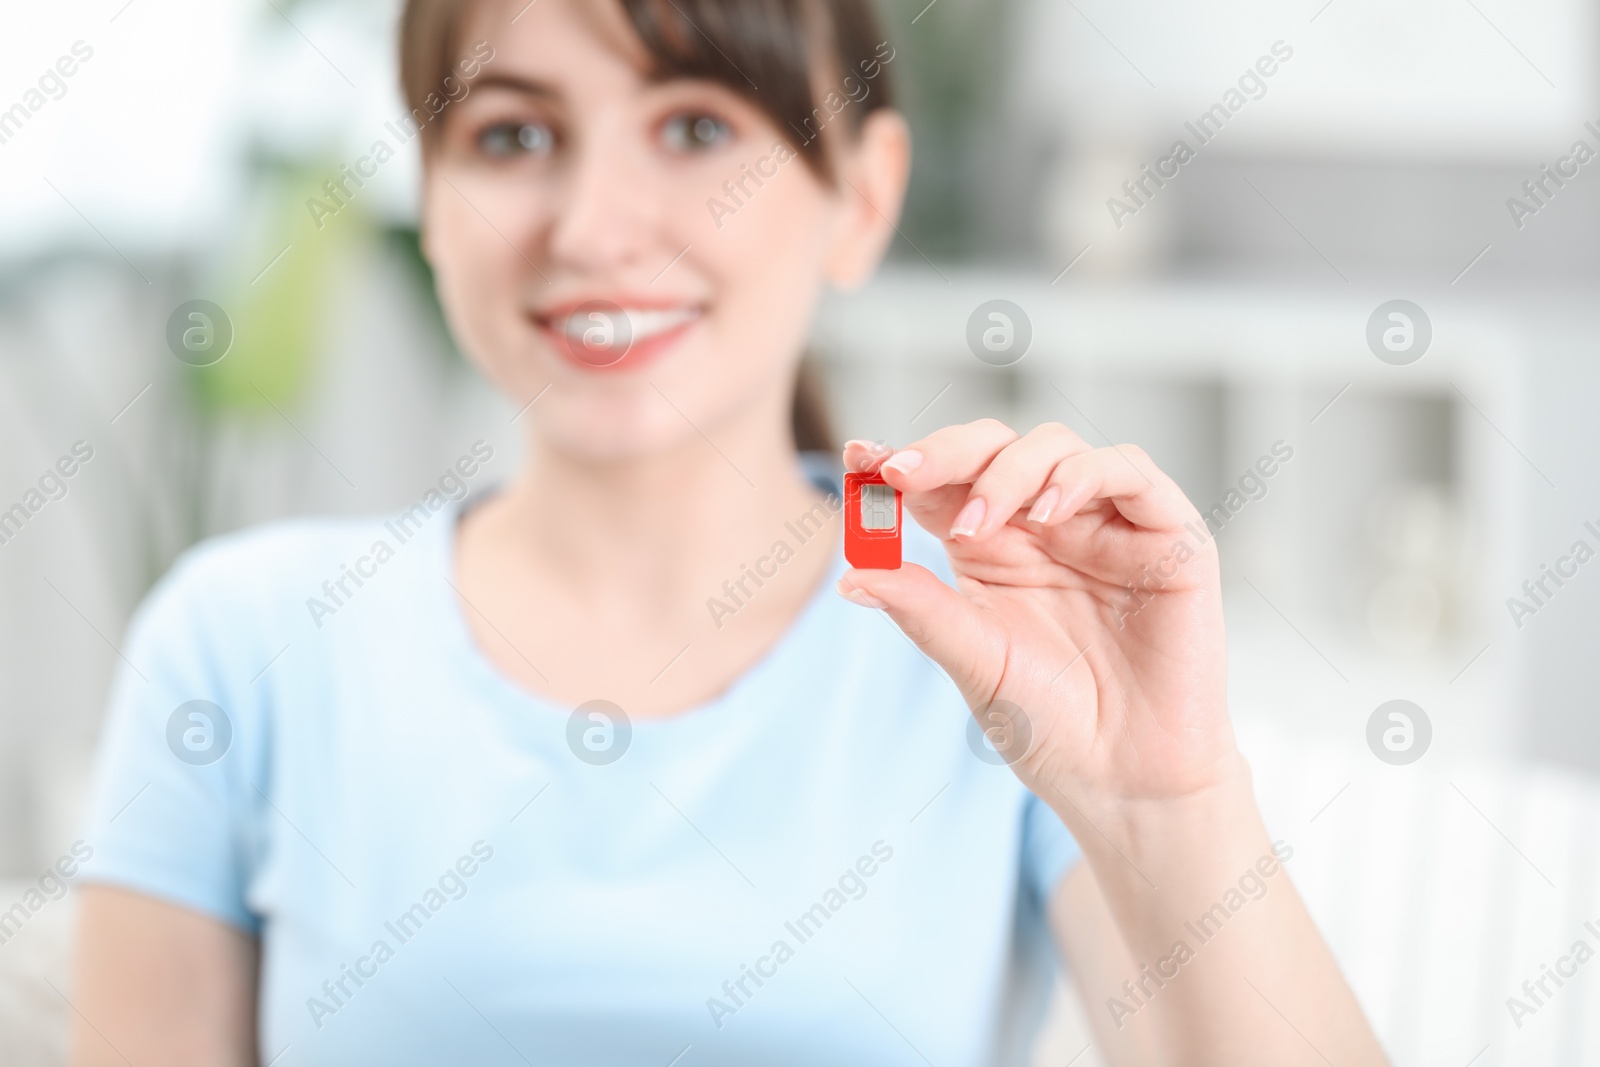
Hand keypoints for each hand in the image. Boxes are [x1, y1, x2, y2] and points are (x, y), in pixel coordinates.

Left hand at [838, 421, 1237, 811]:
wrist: (1126, 779)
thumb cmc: (1050, 724)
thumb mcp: (974, 662)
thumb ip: (922, 611)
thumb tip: (849, 577)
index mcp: (990, 547)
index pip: (942, 483)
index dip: (901, 462)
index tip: (856, 456)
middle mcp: (1044, 525)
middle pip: (993, 448)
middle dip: (944, 452)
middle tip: (902, 473)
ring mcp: (1104, 524)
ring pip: (1055, 448)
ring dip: (1007, 471)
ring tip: (976, 520)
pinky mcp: (1166, 534)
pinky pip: (1130, 472)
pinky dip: (1083, 476)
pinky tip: (1046, 513)